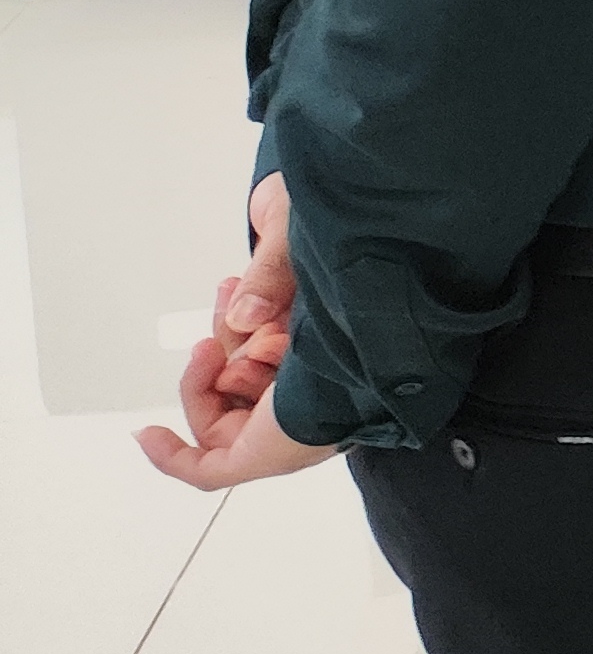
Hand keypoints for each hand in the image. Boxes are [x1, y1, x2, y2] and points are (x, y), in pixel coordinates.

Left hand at [140, 176, 335, 486]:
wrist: (381, 193)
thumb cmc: (366, 220)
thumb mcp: (312, 237)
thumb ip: (276, 278)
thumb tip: (246, 316)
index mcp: (335, 392)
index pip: (238, 460)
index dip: (184, 458)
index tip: (150, 433)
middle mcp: (325, 389)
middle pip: (234, 420)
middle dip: (214, 380)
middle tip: (214, 342)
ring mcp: (318, 367)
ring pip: (246, 382)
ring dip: (231, 343)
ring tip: (239, 295)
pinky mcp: (312, 342)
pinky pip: (259, 355)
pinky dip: (242, 329)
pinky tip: (242, 292)